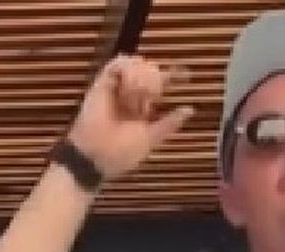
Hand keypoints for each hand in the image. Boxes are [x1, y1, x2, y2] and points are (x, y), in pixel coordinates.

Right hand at [67, 54, 193, 180]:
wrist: (95, 155)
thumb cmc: (121, 152)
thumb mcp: (150, 139)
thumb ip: (169, 123)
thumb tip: (189, 109)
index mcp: (142, 108)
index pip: (160, 85)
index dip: (173, 76)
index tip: (185, 74)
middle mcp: (130, 95)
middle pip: (151, 70)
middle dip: (155, 80)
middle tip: (149, 96)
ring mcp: (116, 88)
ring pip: (137, 63)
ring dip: (142, 76)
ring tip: (136, 94)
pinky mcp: (102, 83)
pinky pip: (119, 63)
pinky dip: (129, 70)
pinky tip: (128, 87)